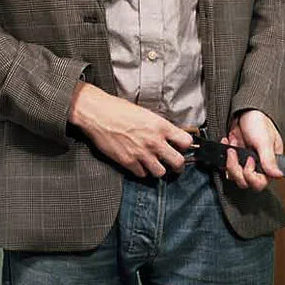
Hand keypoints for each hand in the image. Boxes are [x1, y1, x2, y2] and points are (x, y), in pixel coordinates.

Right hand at [69, 84, 193, 177]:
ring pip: (161, 173)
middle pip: (178, 162)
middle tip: (174, 163)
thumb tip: (170, 135)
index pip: (186, 142)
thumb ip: (159, 126)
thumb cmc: (118, 110)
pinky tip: (139, 163)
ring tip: (155, 164)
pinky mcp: (128, 161)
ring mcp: (141, 153)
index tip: (181, 147)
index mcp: (160, 126)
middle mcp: (154, 141)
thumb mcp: (145, 113)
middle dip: (178, 164)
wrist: (98, 114)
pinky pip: (142, 174)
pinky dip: (142, 171)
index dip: (185, 146)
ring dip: (159, 169)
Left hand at [223, 110, 282, 193]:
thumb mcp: (265, 140)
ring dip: (230, 162)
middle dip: (236, 168)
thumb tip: (278, 175)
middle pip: (245, 182)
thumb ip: (269, 159)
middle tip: (235, 153)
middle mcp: (258, 165)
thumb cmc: (259, 121)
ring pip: (234, 176)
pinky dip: (225, 156)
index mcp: (269, 163)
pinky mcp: (235, 157)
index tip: (249, 160)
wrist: (245, 110)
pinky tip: (227, 143)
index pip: (261, 182)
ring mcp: (245, 162)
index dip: (251, 176)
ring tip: (231, 146)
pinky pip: (227, 166)